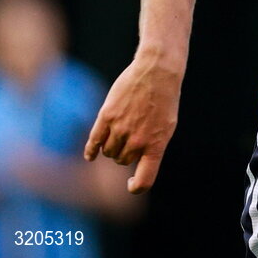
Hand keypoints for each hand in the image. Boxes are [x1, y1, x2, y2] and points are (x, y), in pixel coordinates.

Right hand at [84, 52, 182, 193]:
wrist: (157, 71)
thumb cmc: (165, 99)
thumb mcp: (167, 126)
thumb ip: (152, 146)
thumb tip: (139, 166)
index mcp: (156, 145)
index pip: (145, 180)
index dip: (136, 187)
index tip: (131, 184)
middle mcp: (137, 141)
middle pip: (122, 161)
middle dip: (125, 154)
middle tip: (132, 136)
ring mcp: (120, 129)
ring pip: (108, 152)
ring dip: (111, 148)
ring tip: (120, 133)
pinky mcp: (106, 117)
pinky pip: (93, 142)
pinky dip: (90, 151)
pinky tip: (90, 155)